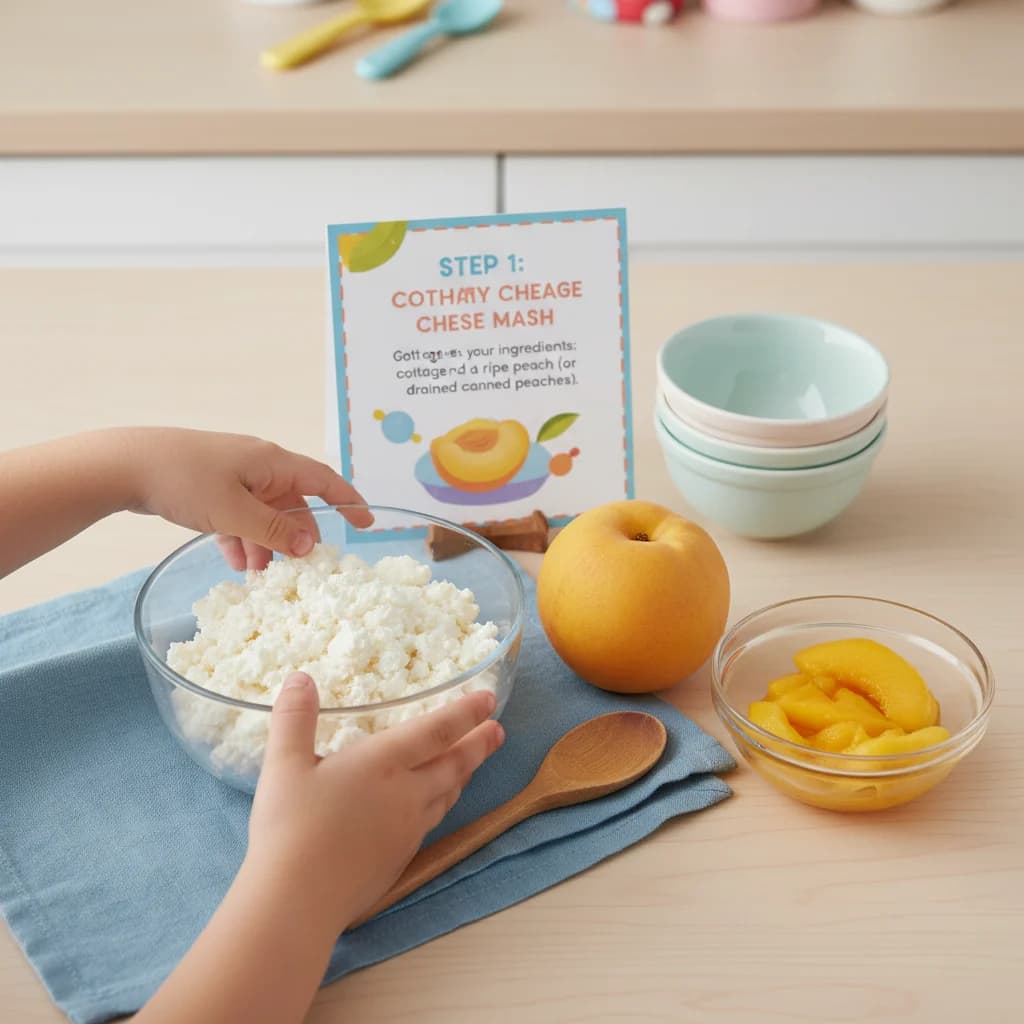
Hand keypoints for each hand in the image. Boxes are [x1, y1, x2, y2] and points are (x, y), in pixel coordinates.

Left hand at [123, 428, 372, 569]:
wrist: (124, 465)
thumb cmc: (184, 480)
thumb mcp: (234, 512)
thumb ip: (274, 531)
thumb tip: (309, 547)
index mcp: (273, 462)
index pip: (324, 480)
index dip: (349, 501)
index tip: (367, 523)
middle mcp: (259, 466)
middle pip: (294, 504)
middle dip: (296, 538)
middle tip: (297, 570)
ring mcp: (234, 476)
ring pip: (265, 514)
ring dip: (266, 544)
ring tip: (259, 576)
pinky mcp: (212, 487)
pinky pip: (240, 516)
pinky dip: (242, 538)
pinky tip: (235, 562)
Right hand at [246, 673, 503, 929]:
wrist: (298, 901)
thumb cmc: (290, 827)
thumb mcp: (283, 765)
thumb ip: (294, 718)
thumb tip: (301, 678)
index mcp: (383, 763)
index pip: (436, 730)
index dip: (466, 712)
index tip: (489, 699)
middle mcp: (406, 793)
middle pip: (454, 764)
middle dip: (479, 745)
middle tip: (498, 731)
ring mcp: (407, 830)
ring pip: (447, 795)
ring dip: (463, 775)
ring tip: (472, 765)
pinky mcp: (400, 859)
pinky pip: (432, 822)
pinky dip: (442, 805)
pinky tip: (433, 808)